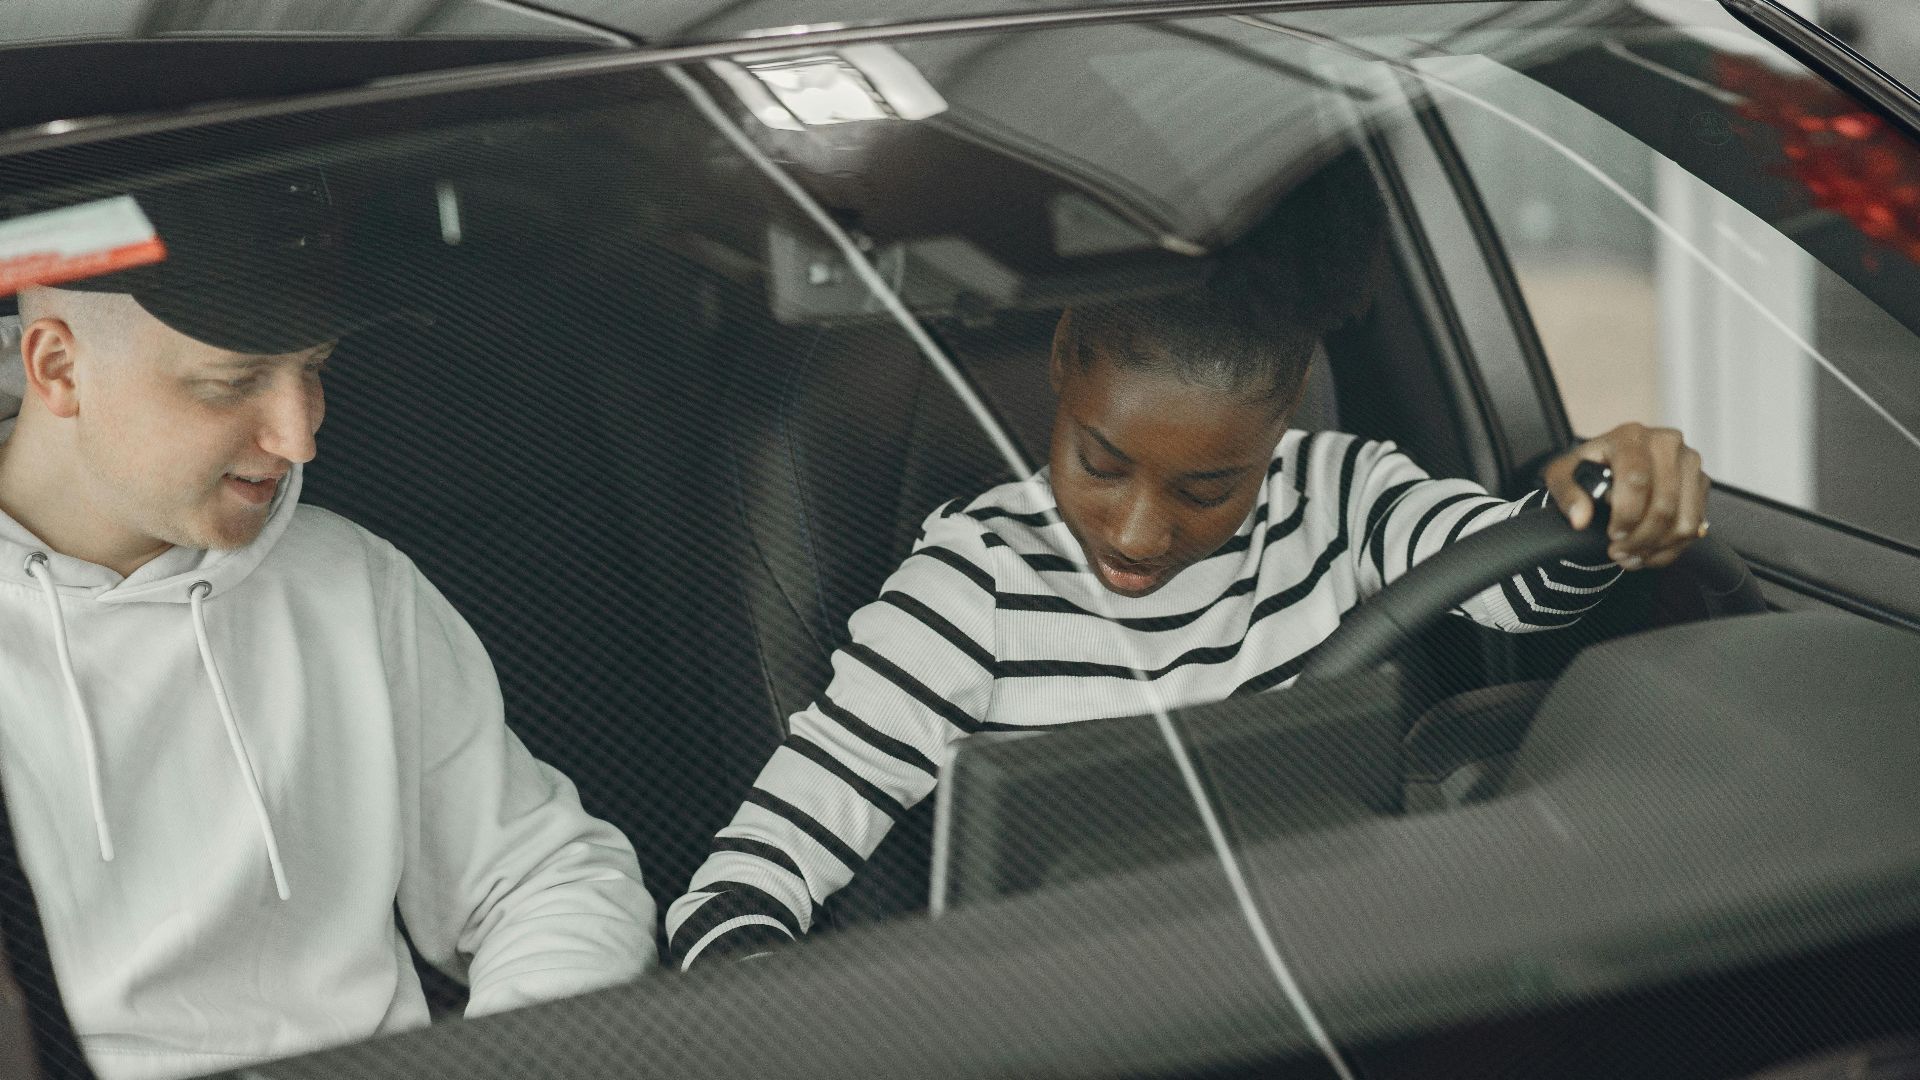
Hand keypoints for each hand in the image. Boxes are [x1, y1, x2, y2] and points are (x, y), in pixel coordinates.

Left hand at [1543, 423, 1709, 570]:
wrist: (1611, 462)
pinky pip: (1694, 526)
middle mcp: (1667, 443)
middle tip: (1619, 552)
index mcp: (1631, 436)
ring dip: (1656, 547)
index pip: (1637, 480)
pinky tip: (1648, 552)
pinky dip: (1671, 548)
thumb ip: (1567, 494)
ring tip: (1632, 555)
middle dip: (1640, 538)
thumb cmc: (1588, 467)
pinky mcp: (1701, 483)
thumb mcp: (1563, 475)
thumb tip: (1580, 519)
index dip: (1626, 515)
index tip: (1613, 535)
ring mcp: (1689, 463)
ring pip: (1683, 520)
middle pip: (1664, 504)